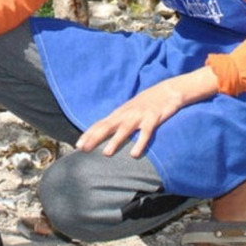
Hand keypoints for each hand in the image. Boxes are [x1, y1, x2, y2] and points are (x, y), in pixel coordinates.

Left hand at [76, 66, 218, 157]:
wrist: (167, 91)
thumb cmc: (145, 104)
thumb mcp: (128, 111)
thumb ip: (117, 121)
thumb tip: (103, 133)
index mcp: (119, 114)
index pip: (100, 124)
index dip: (89, 134)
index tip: (78, 145)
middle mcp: (126, 114)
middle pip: (107, 126)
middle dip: (95, 138)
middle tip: (83, 149)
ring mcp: (139, 116)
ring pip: (124, 129)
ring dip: (115, 141)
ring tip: (106, 154)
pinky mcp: (153, 118)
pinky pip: (146, 132)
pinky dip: (140, 142)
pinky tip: (134, 154)